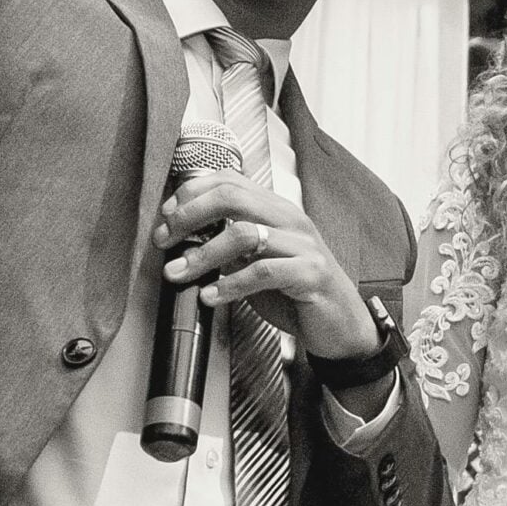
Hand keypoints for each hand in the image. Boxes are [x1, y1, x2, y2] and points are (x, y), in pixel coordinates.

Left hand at [155, 174, 378, 357]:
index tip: (167, 218)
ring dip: (203, 255)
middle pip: (233, 197)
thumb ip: (230, 248)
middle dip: (190, 216)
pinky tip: (211, 297)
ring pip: (244, 234)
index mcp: (276, 210)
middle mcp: (290, 220)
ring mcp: (303, 245)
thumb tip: (184, 241)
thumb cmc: (296, 293)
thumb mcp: (256, 263)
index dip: (192, 194)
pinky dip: (230, 284)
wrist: (341, 325)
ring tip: (179, 274)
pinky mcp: (311, 274)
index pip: (230, 180)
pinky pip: (263, 272)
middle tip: (165, 239)